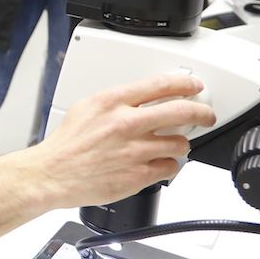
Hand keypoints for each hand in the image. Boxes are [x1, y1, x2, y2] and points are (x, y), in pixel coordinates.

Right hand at [26, 74, 215, 208]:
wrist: (53, 174)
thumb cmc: (67, 144)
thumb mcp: (87, 107)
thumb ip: (116, 101)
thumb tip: (141, 98)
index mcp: (112, 102)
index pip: (160, 84)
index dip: (184, 83)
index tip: (193, 85)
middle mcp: (127, 123)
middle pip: (181, 111)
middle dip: (201, 112)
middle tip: (206, 115)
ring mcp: (135, 151)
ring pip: (180, 143)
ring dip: (180, 143)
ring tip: (171, 144)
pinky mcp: (139, 175)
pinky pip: (170, 168)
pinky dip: (168, 165)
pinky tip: (157, 163)